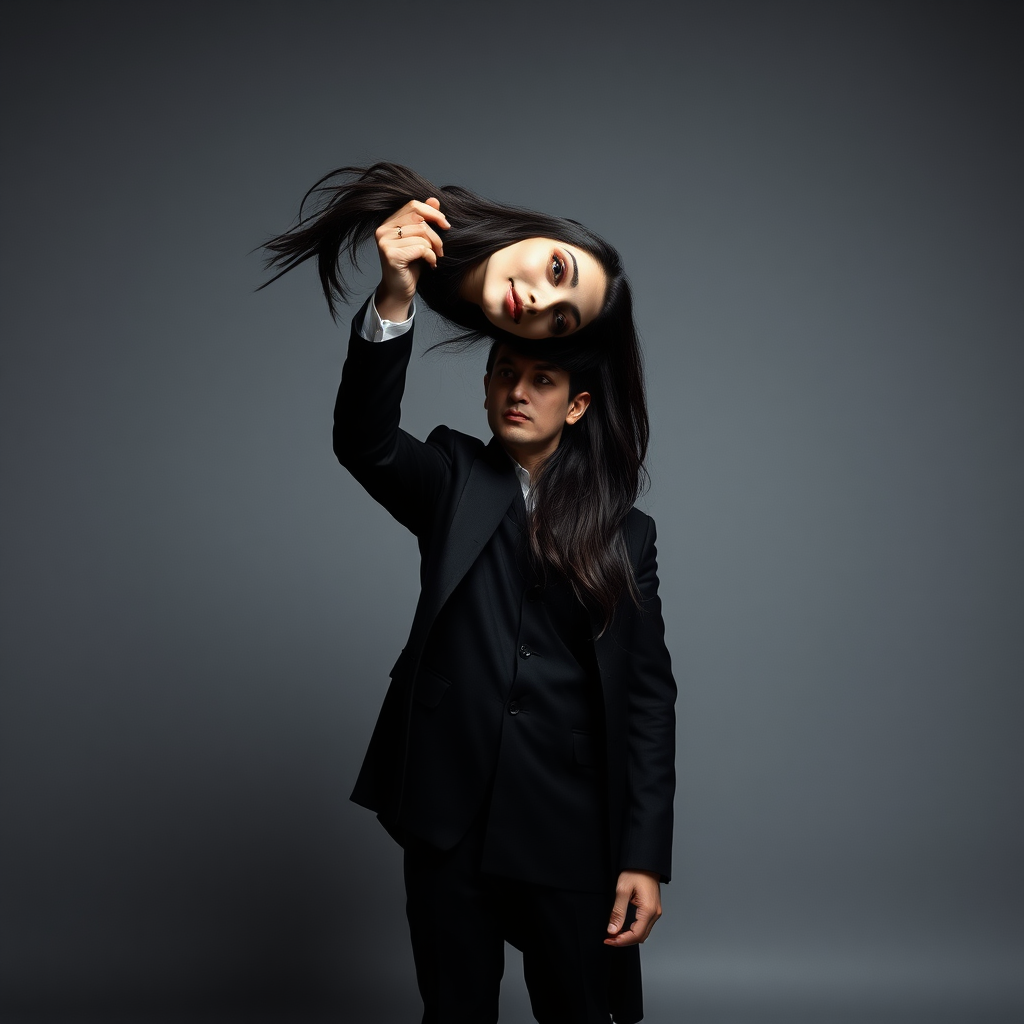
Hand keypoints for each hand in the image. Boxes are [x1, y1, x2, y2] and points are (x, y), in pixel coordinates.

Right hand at [374, 198, 449, 320]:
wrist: (399, 291)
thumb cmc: (411, 266)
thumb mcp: (419, 240)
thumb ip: (425, 220)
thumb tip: (434, 199)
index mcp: (388, 223)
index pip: (412, 205)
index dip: (432, 212)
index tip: (446, 224)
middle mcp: (383, 230)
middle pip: (419, 219)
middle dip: (435, 234)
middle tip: (440, 249)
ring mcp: (385, 242)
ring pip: (421, 234)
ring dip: (434, 248)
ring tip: (434, 258)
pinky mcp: (391, 255)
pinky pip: (420, 248)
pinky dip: (430, 257)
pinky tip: (430, 265)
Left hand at [604, 870, 661, 946]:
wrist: (645, 862)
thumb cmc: (635, 872)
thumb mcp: (622, 890)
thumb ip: (618, 912)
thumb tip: (612, 930)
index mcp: (648, 910)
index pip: (636, 935)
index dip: (621, 941)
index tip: (609, 940)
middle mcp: (654, 913)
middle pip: (640, 937)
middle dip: (624, 941)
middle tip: (609, 939)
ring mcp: (655, 911)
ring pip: (643, 933)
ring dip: (629, 937)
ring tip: (614, 934)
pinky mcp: (653, 909)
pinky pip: (644, 926)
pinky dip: (634, 930)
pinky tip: (624, 928)